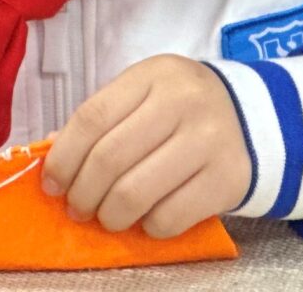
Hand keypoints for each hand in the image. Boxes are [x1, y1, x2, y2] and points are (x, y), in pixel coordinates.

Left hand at [43, 56, 251, 236]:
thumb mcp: (143, 96)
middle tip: (79, 208)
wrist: (249, 120)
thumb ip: (102, 123)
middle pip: (109, 159)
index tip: (52, 184)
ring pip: (134, 194)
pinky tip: (148, 216)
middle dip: (82, 194)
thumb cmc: (180, 110)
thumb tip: (54, 167)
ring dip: (110, 216)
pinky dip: (147, 227)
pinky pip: (167, 218)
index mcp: (155, 74)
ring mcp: (209, 140)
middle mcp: (184, 101)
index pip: (93, 117)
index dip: (64, 157)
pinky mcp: (226, 179)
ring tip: (109, 216)